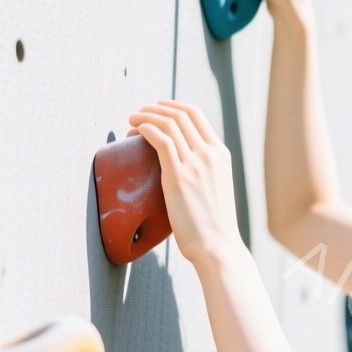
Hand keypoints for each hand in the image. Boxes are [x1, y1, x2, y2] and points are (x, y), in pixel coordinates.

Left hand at [128, 101, 242, 269]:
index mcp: (220, 155)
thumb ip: (204, 174)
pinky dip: (146, 129)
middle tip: (138, 114)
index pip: (196, 115)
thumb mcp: (215, 189)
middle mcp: (210, 154)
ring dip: (146, 116)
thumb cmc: (212, 226)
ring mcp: (196, 164)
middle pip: (180, 115)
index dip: (172, 106)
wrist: (217, 245)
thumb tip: (183, 173)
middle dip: (155, 108)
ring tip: (131, 120)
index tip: (156, 108)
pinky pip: (161, 140)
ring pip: (169, 124)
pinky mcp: (179, 176)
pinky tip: (136, 130)